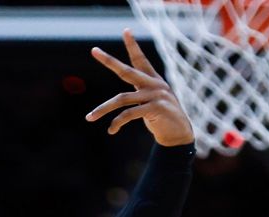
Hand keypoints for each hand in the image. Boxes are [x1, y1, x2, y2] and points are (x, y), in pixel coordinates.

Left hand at [85, 29, 195, 145]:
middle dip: (109, 61)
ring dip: (102, 109)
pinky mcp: (156, 108)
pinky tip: (111, 131)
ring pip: (121, 99)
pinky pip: (129, 114)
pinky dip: (117, 123)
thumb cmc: (162, 119)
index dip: (133, 45)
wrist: (179, 134)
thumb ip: (138, 96)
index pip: (140, 60)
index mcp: (153, 80)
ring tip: (89, 118)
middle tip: (94, 51)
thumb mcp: (149, 103)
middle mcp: (154, 84)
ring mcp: (156, 95)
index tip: (126, 31)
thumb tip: (120, 99)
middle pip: (126, 71)